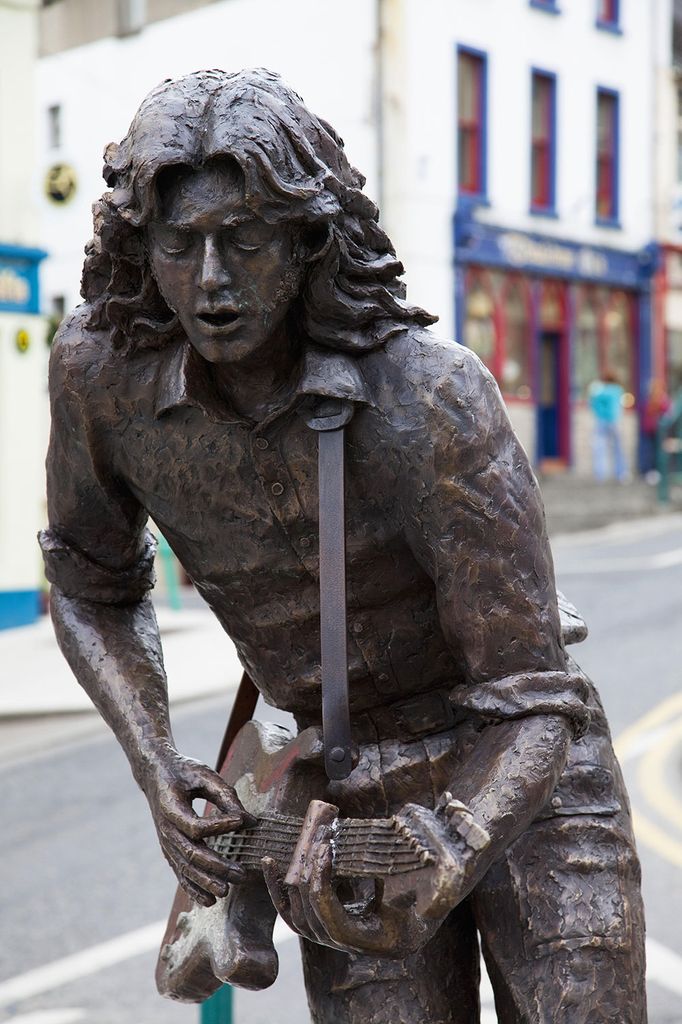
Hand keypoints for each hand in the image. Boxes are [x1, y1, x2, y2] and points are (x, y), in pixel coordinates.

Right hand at [141, 747, 248, 906]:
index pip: (195, 826)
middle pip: (191, 854)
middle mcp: (166, 830)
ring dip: (205, 882)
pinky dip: (193, 888)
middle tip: (241, 873)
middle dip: (216, 866)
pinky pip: (180, 873)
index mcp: (171, 808)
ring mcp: (166, 843)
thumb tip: (249, 821)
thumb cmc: (183, 772)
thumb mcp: (203, 775)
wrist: (155, 775)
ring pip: (185, 868)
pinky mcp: (169, 850)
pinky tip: (209, 900)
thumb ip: (226, 795)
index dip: (219, 826)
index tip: (241, 821)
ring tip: (226, 892)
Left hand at [261, 800, 468, 957]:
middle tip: (314, 841)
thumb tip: (410, 848)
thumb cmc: (445, 871)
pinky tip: (272, 863)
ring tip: (301, 846)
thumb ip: (422, 868)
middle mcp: (365, 947)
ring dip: (294, 881)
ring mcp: (347, 938)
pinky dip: (282, 890)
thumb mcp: (440, 872)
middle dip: (308, 879)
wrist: (446, 877)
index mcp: (389, 942)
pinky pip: (299, 913)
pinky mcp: (336, 920)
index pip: (337, 926)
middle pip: (314, 923)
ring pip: (301, 921)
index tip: (324, 851)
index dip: (324, 888)